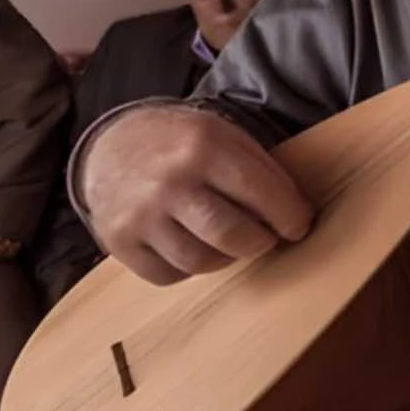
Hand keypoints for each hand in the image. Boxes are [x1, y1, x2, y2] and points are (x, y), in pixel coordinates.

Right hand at [81, 105, 312, 286]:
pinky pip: (167, 275)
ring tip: (232, 242)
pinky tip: (196, 248)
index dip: (289, 216)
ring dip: (227, 258)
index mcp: (203, 147)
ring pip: (200, 261)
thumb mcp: (224, 135)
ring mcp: (140, 215)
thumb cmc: (181, 142)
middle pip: (231, 234)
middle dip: (261, 242)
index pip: (259, 192)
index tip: (299, 226)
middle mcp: (169, 182)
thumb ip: (259, 169)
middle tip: (267, 238)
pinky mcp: (119, 242)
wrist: (110, 144)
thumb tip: (297, 214)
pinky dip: (190, 269)